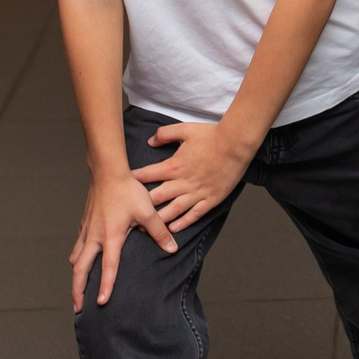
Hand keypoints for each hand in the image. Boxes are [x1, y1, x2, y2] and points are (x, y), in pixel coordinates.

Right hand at [71, 167, 177, 311]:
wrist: (108, 172)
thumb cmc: (128, 191)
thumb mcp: (148, 211)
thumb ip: (159, 231)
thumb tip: (172, 248)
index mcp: (111, 237)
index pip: (107, 268)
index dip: (104, 287)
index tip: (100, 303)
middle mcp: (95, 237)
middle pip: (81, 270)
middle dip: (77, 290)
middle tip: (78, 307)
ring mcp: (87, 230)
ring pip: (76, 258)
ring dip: (76, 276)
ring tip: (76, 290)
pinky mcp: (85, 223)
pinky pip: (78, 246)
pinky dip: (77, 258)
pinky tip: (80, 261)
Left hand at [140, 119, 257, 232]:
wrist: (236, 144)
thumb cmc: (212, 135)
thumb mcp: (185, 129)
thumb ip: (165, 134)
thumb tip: (150, 141)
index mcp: (175, 166)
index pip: (149, 175)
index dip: (135, 180)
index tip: (123, 185)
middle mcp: (183, 182)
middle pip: (158, 197)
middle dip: (142, 206)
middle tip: (130, 215)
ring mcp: (197, 192)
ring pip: (174, 210)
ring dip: (160, 219)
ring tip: (148, 228)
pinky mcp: (211, 198)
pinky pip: (195, 214)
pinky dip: (183, 222)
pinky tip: (174, 229)